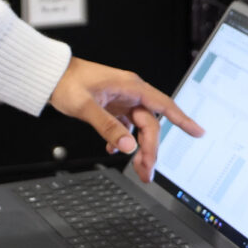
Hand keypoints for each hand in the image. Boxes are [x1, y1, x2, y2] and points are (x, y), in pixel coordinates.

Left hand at [48, 58, 203, 181]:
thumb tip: (128, 145)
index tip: (198, 131)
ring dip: (138, 149)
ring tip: (137, 169)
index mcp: (129, 86)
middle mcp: (129, 93)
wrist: (49, 75)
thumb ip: (107, 126)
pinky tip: (114, 150)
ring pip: (139, 128)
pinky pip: (126, 127)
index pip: (163, 104)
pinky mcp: (113, 107)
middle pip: (149, 124)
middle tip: (146, 171)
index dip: (182, 119)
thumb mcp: (85, 106)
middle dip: (150, 149)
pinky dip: (123, 141)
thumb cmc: (65, 82)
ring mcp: (121, 100)